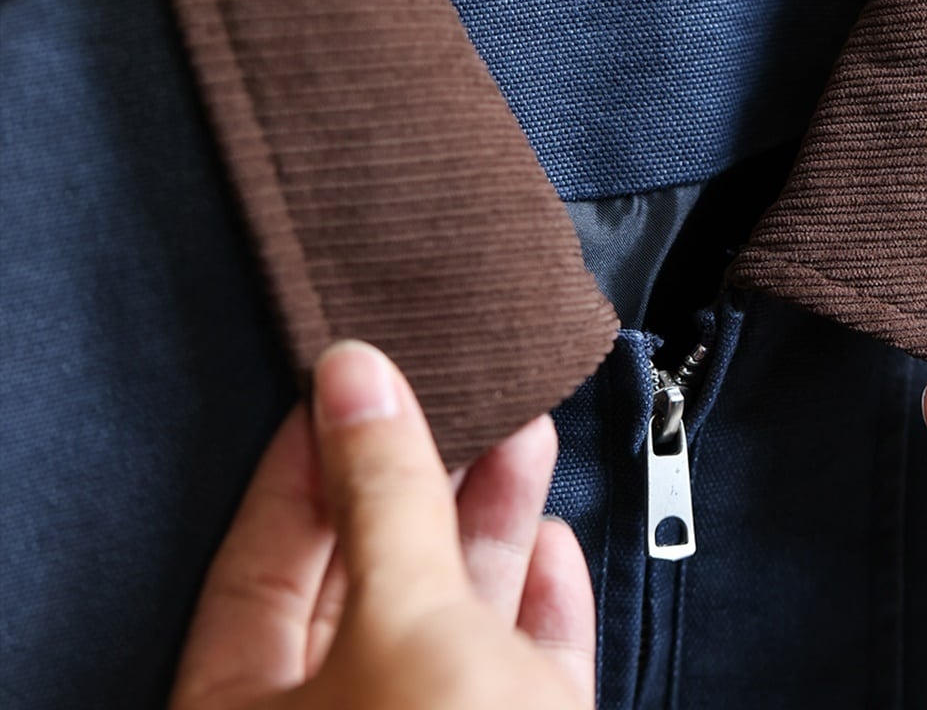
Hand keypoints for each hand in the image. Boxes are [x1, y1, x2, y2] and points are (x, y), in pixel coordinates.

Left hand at [170, 341, 593, 709]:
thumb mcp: (402, 623)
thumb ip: (382, 497)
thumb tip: (356, 377)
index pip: (258, 562)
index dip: (307, 459)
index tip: (348, 379)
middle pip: (369, 575)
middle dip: (424, 476)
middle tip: (452, 393)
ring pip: (454, 614)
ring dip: (494, 519)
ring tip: (523, 429)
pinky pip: (521, 664)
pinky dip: (542, 605)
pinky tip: (553, 545)